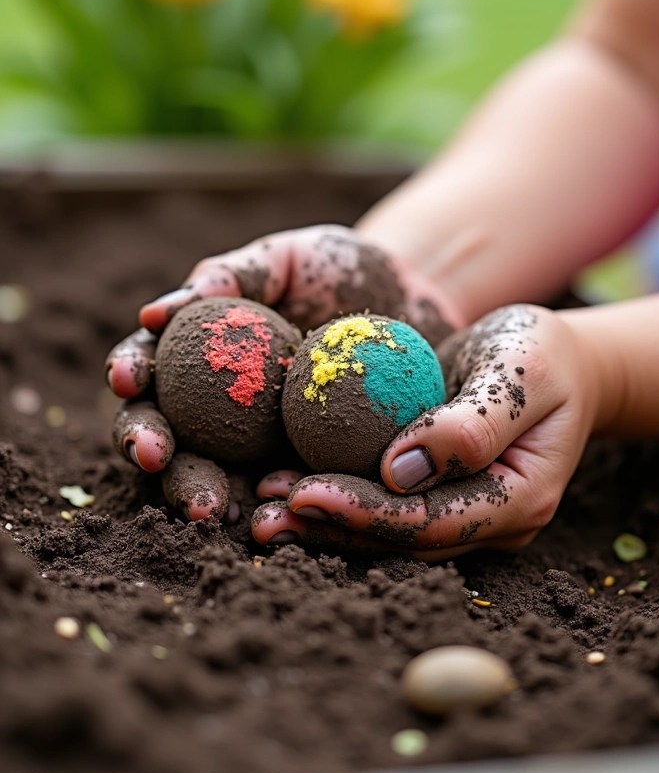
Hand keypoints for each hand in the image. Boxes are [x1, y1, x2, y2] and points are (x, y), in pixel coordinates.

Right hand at [105, 224, 462, 520]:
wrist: (414, 301)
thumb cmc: (339, 269)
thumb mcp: (287, 257)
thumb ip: (231, 275)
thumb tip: (156, 311)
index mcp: (197, 354)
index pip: (149, 366)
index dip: (129, 373)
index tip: (130, 378)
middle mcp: (217, 407)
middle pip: (169, 435)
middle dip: (153, 450)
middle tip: (159, 459)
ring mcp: (259, 446)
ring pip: (216, 478)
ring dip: (202, 494)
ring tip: (213, 505)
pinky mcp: (306, 471)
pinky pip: (284, 495)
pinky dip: (274, 508)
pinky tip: (275, 515)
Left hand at [250, 304, 601, 560]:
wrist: (559, 361)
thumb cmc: (544, 356)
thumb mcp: (522, 374)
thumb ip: (473, 424)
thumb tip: (400, 471)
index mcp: (519, 499)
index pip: (432, 522)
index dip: (367, 514)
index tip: (306, 493)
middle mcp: (490, 520)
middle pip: (402, 541)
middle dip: (331, 529)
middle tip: (264, 515)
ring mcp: (465, 511)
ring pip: (387, 532)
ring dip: (324, 522)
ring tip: (263, 505)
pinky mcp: (440, 492)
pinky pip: (384, 502)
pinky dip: (336, 495)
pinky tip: (285, 480)